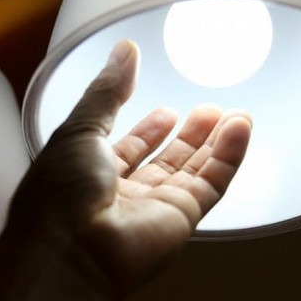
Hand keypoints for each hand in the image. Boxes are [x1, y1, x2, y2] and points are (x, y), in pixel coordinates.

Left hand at [8, 39, 251, 297]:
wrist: (70, 250)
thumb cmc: (61, 191)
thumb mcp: (80, 127)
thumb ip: (108, 90)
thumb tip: (125, 50)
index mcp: (90, 171)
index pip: (125, 148)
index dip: (146, 129)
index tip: (165, 109)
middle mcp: (122, 192)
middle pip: (164, 161)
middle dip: (186, 136)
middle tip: (207, 110)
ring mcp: (153, 207)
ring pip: (192, 171)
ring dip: (213, 142)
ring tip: (233, 115)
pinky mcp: (181, 218)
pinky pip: (212, 183)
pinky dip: (228, 155)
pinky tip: (240, 126)